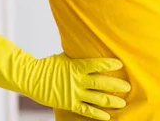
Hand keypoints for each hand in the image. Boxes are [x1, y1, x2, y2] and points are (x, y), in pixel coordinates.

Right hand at [0, 32, 130, 119]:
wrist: (31, 77)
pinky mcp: (69, 103)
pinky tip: (107, 117)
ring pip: (97, 98)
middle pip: (102, 83)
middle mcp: (78, 80)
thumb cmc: (48, 65)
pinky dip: (97, 114)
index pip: (97, 64)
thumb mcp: (64, 56)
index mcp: (77, 66)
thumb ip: (77, 56)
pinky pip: (86, 111)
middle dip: (116, 85)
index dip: (109, 64)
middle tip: (128, 87)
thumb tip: (88, 47)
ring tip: (122, 103)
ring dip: (111, 101)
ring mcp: (74, 93)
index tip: (120, 64)